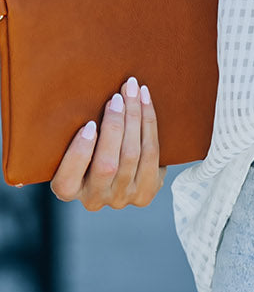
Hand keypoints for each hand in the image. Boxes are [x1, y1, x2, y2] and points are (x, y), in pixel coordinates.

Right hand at [50, 76, 163, 209]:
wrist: (124, 170)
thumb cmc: (89, 147)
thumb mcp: (70, 146)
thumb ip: (69, 134)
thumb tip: (65, 96)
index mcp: (67, 190)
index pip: (67, 179)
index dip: (79, 153)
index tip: (89, 125)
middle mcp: (94, 199)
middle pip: (107, 164)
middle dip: (115, 126)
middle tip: (118, 97)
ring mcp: (122, 197)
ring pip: (132, 155)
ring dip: (135, 118)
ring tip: (133, 92)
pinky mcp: (146, 191)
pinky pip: (152, 153)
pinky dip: (149, 124)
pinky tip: (145, 102)